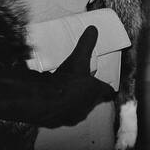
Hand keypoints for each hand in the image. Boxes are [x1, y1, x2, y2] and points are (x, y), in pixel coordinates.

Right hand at [0, 26, 114, 127]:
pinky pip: (59, 113)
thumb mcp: (77, 59)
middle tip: (82, 84)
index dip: (106, 87)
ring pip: (75, 109)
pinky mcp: (55, 121)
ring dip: (72, 102)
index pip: (106, 91)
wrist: (43, 102)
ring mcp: (71, 117)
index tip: (106, 85)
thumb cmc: (66, 81)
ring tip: (66, 90)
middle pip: (90, 101)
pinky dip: (57, 108)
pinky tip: (51, 99)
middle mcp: (85, 108)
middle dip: (87, 94)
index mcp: (94, 93)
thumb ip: (86, 44)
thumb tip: (93, 29)